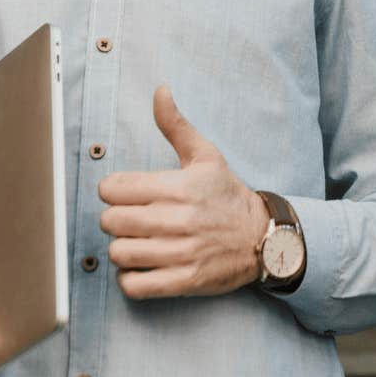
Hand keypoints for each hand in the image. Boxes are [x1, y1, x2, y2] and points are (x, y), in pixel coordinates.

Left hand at [96, 84, 270, 298]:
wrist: (264, 238)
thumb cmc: (228, 196)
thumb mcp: (206, 156)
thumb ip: (176, 126)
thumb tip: (160, 91)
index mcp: (178, 187)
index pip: (113, 188)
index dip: (111, 191)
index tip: (122, 194)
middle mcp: (178, 220)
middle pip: (111, 221)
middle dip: (114, 220)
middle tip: (128, 219)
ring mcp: (182, 252)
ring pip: (120, 253)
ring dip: (121, 248)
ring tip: (135, 242)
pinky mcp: (185, 280)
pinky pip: (136, 285)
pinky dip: (130, 279)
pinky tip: (141, 267)